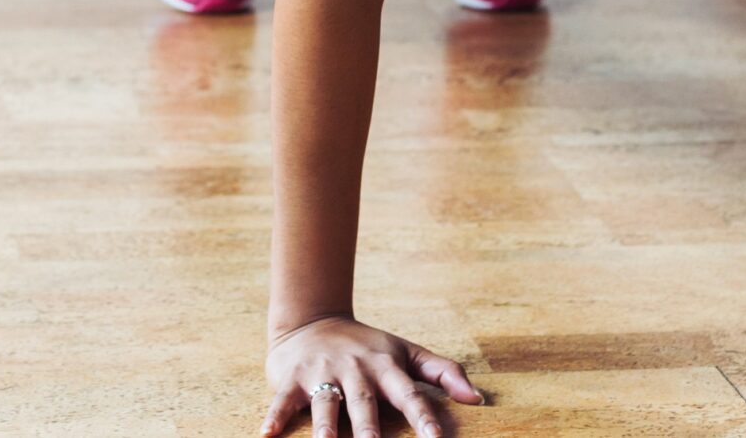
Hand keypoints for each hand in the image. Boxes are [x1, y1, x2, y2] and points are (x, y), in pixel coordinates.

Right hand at [264, 315, 483, 437]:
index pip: (409, 394)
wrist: (312, 319)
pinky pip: (282, 399)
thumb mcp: (407, 353)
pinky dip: (274, 416)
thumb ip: (443, 373)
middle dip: (369, 428)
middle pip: (364, 402)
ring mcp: (322, 372)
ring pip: (325, 402)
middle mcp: (355, 369)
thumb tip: (479, 400)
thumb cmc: (368, 346)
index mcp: (385, 366)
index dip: (424, 417)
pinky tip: (266, 436)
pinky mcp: (291, 377)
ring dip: (325, 425)